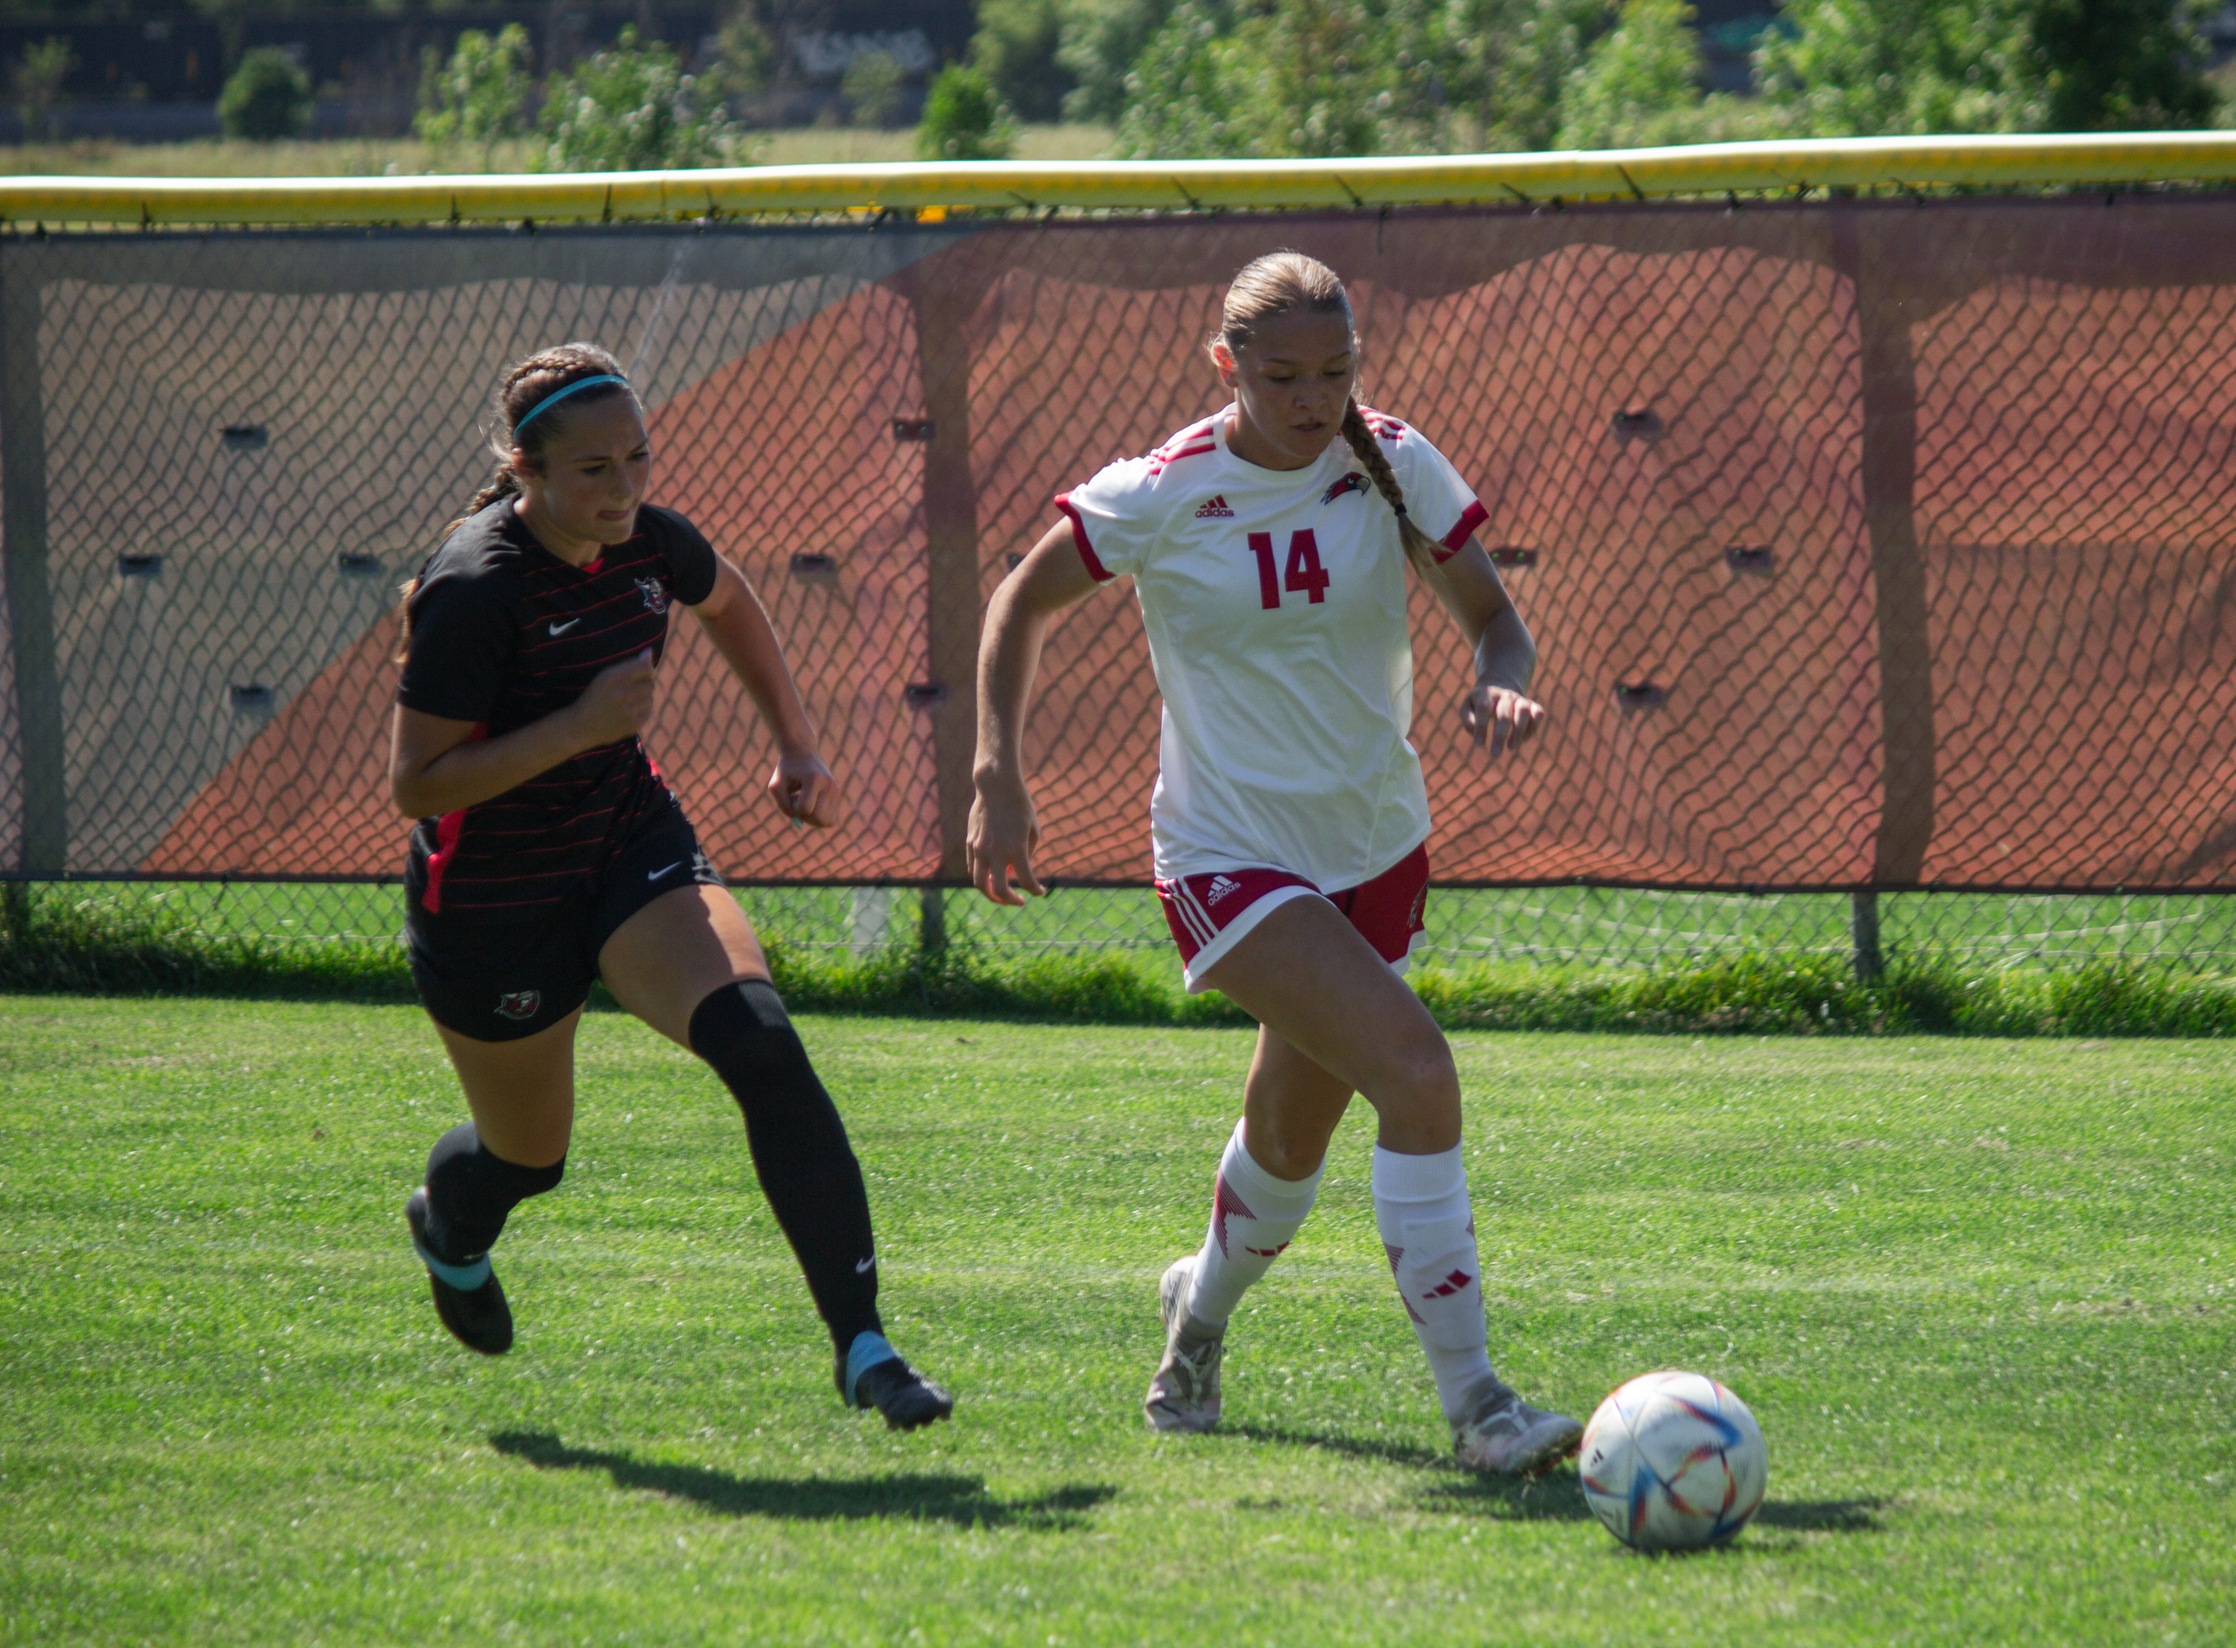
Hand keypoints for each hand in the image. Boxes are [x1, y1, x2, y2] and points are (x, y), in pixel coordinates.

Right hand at [572, 649, 656, 747]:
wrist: (581, 726)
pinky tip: (628, 712)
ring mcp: (629, 711)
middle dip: (643, 685)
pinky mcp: (633, 725)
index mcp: (614, 678)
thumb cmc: (594, 697)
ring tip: (627, 702)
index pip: (645, 667)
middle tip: (630, 690)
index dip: (646, 670)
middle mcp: (622, 694)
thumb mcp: (605, 676)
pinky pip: (649, 712)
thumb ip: (629, 664)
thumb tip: (650, 652)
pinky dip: (642, 711)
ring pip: (650, 699)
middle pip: (650, 684)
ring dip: (643, 699)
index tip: (641, 673)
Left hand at [767, 750, 839, 828]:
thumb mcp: (776, 786)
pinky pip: (831, 820)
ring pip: (827, 822)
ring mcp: (837, 791)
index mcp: (815, 779)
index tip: (791, 795)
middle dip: (805, 817)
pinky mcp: (838, 795)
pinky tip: (812, 805)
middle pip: (820, 818)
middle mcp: (830, 785)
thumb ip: (784, 806)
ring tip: (805, 803)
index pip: (805, 808)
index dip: (793, 807)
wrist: (801, 752)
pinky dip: (819, 818)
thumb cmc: (786, 770)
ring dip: (812, 818)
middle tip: (797, 803)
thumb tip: (799, 823)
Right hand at [968, 771, 1044, 904]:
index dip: (1036, 890)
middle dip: (1009, 900)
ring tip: (1001, 895)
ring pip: (979, 883)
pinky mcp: (970, 843)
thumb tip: (1015, 874)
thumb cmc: (1020, 806)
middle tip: (1018, 900)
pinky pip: (973, 868)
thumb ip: (1026, 856)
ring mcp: (979, 848)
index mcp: (1016, 849)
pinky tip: (992, 875)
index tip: (1040, 891)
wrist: (996, 785)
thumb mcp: (1032, 830)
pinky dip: (982, 877)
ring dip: (991, 894)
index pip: (1026, 881)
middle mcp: (995, 852)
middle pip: (998, 890)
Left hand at [1460, 683, 1545, 756]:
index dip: (1481, 727)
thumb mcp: (1467, 707)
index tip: (1479, 745)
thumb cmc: (1479, 703)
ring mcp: (1520, 699)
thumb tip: (1476, 730)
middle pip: (1504, 713)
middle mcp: (1505, 695)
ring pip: (1523, 711)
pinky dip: (1532, 728)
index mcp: (1486, 695)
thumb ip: (1468, 719)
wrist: (1499, 686)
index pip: (1484, 708)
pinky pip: (1538, 714)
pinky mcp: (1532, 705)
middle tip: (1495, 755)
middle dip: (1500, 735)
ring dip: (1518, 732)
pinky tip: (1522, 740)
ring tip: (1511, 748)